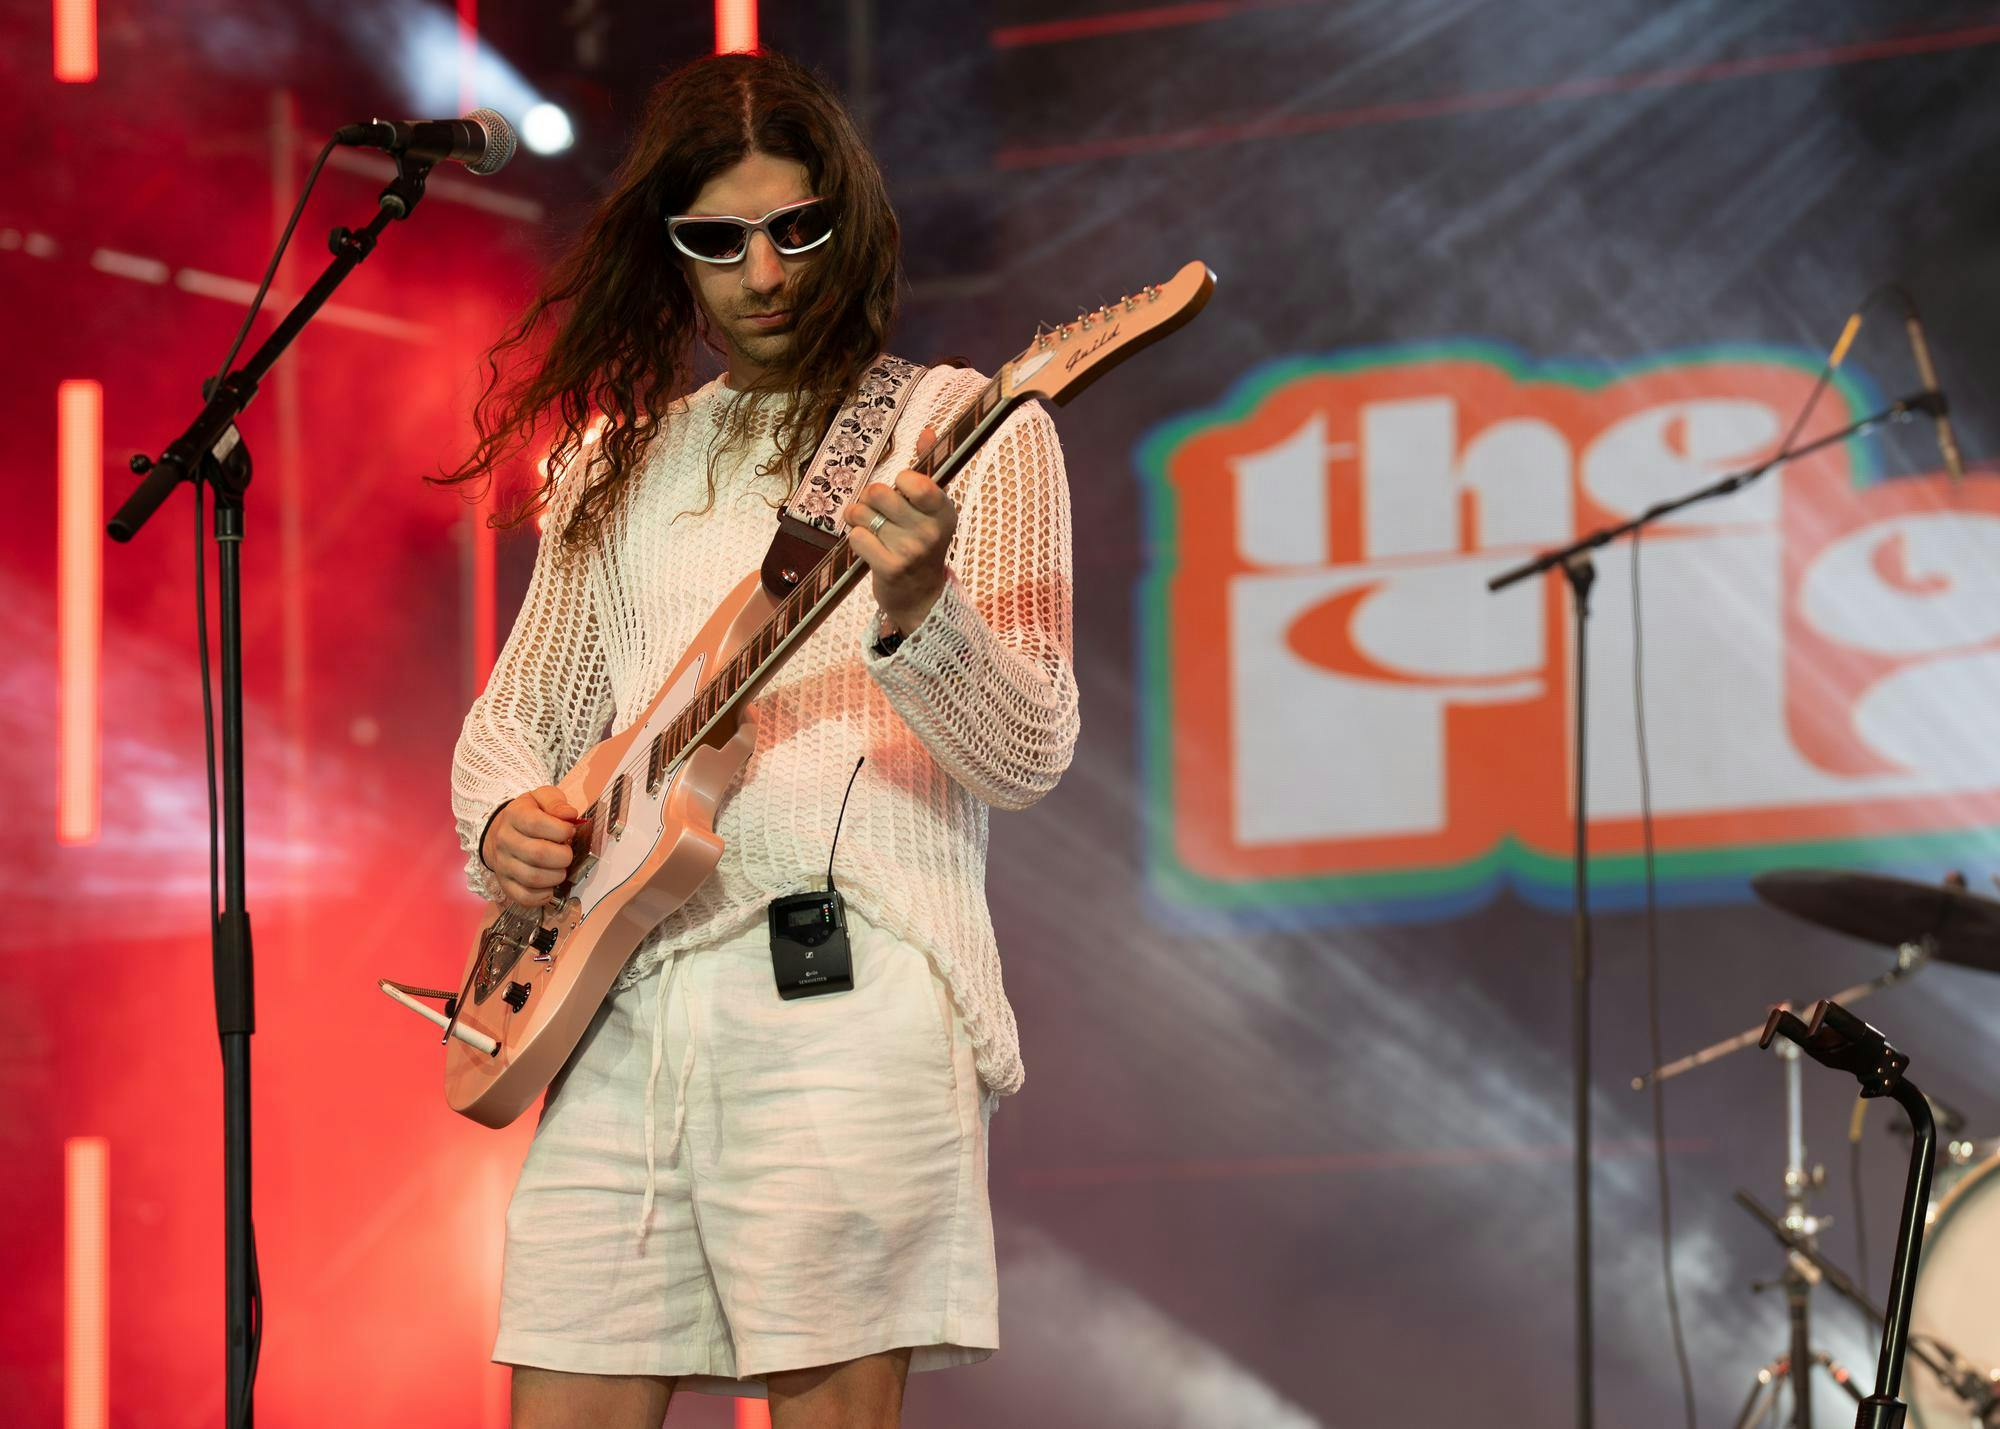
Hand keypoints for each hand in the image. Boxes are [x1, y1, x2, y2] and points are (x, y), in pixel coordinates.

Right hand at [482, 785, 578, 906]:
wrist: (500, 832)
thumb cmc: (528, 814)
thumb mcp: (541, 798)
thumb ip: (556, 802)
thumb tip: (570, 815)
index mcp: (514, 815)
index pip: (537, 824)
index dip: (561, 830)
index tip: (569, 831)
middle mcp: (504, 840)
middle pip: (538, 854)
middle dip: (563, 856)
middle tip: (567, 853)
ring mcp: (502, 864)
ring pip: (532, 878)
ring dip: (556, 876)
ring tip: (560, 868)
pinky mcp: (505, 883)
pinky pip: (524, 897)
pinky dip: (543, 895)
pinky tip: (550, 885)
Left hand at [843, 427, 955, 635]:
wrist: (920, 597)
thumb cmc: (922, 544)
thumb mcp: (932, 508)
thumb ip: (927, 469)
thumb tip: (926, 431)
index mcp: (944, 511)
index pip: (912, 480)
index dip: (898, 483)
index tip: (902, 494)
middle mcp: (931, 531)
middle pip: (878, 493)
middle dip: (870, 500)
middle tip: (880, 514)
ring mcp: (910, 552)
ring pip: (862, 514)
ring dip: (860, 520)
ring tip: (873, 530)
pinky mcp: (889, 568)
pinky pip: (855, 537)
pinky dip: (856, 539)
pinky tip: (869, 548)